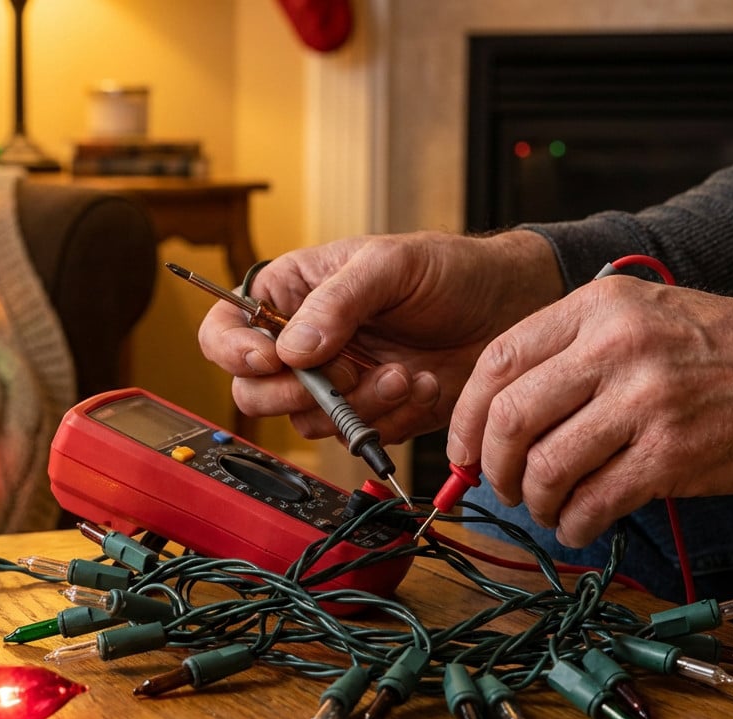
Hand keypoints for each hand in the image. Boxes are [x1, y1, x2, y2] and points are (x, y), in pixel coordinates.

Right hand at [197, 229, 562, 443]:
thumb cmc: (447, 270)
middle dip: (300, 391)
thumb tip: (292, 348)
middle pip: (254, 391)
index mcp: (291, 295)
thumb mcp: (389, 266)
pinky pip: (355, 438)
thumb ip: (337, 302)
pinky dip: (390, 419)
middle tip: (345, 374)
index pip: (225, 330)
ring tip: (403, 374)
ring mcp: (335, 384)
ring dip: (357, 406)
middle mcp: (303, 344)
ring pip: (307, 422)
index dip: (233, 351)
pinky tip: (420, 385)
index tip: (270, 357)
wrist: (508, 310)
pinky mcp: (369, 415)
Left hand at [449, 276, 732, 547]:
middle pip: (511, 419)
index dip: (466, 416)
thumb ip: (571, 350)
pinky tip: (581, 524)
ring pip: (547, 467)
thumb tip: (496, 411)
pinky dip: (575, 524)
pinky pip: (594, 502)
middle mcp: (616, 348)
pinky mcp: (672, 456)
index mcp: (597, 308)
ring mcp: (645, 402)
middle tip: (502, 487)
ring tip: (548, 508)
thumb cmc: (722, 350)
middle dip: (493, 467)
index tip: (462, 451)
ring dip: (536, 502)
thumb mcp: (640, 316)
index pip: (497, 362)